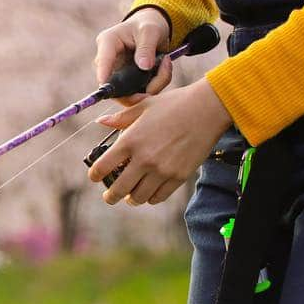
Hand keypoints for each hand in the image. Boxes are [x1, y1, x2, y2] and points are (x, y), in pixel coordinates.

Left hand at [87, 78, 232, 205]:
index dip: (95, 175)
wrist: (208, 109)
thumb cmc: (174, 104)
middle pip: (118, 190)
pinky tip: (149, 193)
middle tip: (110, 196)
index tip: (96, 177)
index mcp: (130, 141)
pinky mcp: (178, 176)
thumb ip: (121, 117)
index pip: (102, 168)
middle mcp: (143, 159)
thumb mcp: (143, 106)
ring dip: (131, 198)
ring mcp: (161, 170)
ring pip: (138, 197)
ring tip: (130, 196)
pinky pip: (158, 197)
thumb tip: (102, 121)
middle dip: (110, 196)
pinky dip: (150, 198)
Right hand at [94, 7, 173, 105]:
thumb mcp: (150, 30)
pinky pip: (140, 93)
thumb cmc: (147, 25)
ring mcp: (116, 76)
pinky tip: (163, 69)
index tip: (104, 81)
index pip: (103, 60)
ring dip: (154, 84)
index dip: (103, 72)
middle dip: (142, 85)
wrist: (151, 31)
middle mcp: (108, 63)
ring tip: (166, 64)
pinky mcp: (127, 84)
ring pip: (130, 94)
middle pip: (115, 85)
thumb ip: (147, 47)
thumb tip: (144, 66)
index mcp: (107, 43)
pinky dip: (156, 84)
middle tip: (165, 69)